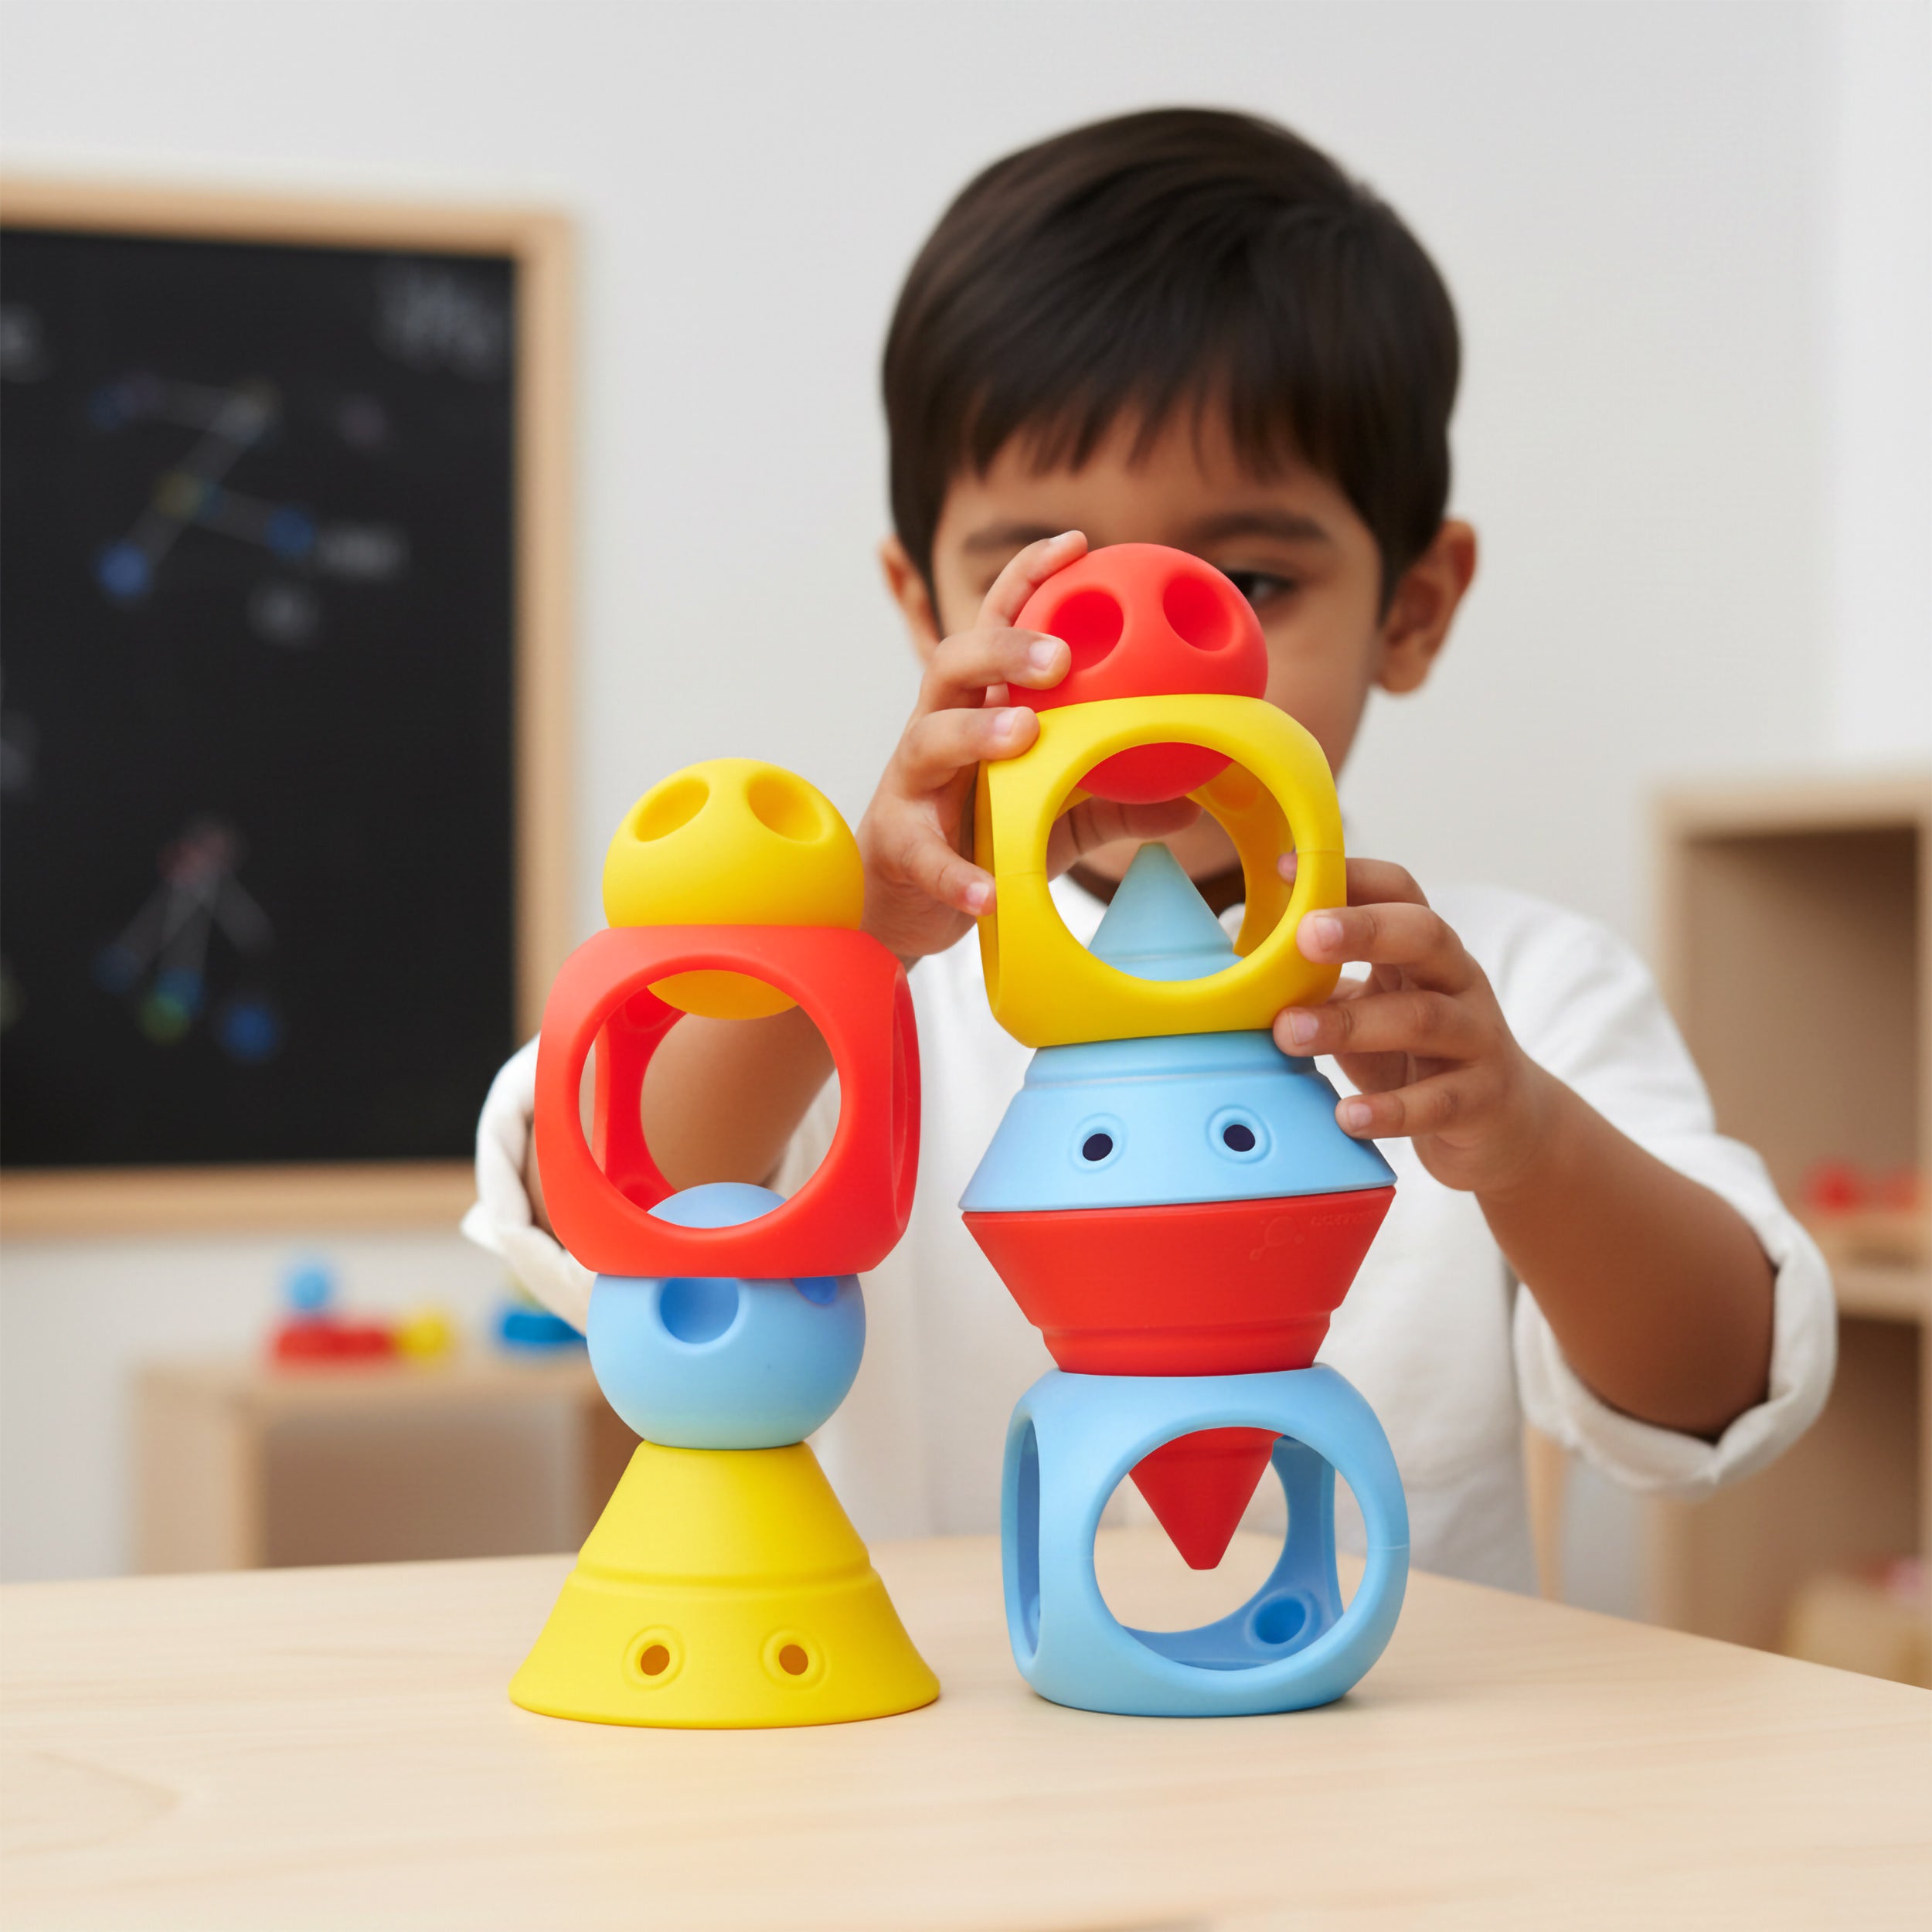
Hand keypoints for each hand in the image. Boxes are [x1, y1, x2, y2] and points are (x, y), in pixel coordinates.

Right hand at [857, 530, 1197, 963]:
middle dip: (1003, 647)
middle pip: (952, 662)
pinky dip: (957, 872)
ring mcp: (912, 785)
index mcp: (976, 707)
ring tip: (1022, 735)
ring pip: (928, 740)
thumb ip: (1114, 801)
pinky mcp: (900, 844)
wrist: (906, 903)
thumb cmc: (981, 837)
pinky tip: (989, 891)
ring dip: (975, 734)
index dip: (1029, 579)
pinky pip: (927, 854)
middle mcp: (936, 730)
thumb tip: (1192, 801)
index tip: (1078, 545)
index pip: (996, 624)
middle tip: (1059, 656)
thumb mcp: (1055, 813)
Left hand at [1272, 856, 1557, 1197]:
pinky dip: (1392, 1111)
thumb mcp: (1370, 1008)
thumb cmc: (1417, 1056)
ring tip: (1289, 1033)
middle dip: (1365, 929)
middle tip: (1304, 935)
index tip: (1285, 869)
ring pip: (1424, 1017)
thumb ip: (1320, 984)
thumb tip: (1232, 965)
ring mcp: (1477, 1038)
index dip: (1350, 875)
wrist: (1504, 1125)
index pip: (1399, 891)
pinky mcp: (1483, 1097)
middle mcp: (1457, 981)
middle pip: (1424, 935)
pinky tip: (1348, 1117)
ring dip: (1352, 1024)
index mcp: (1424, 950)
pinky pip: (1439, 1100)